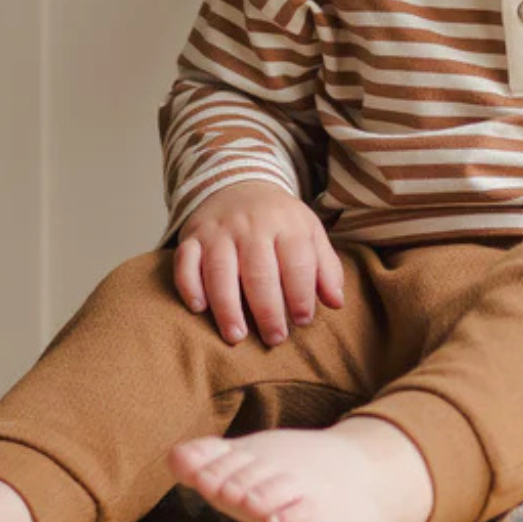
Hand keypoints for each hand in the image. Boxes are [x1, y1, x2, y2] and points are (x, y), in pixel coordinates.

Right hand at [174, 181, 343, 346]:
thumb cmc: (279, 220)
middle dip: (267, 310)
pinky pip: (185, 261)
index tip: (303, 321)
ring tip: (236, 336)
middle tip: (274, 339)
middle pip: (259, 272)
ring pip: (220, 270)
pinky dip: (189, 286)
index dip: (301, 295)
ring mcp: (218, 231)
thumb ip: (326, 267)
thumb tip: (337, 302)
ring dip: (227, 307)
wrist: (239, 182)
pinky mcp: (192, 236)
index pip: (296, 262)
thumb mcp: (309, 233)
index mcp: (286, 224)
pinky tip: (199, 309)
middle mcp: (251, 226)